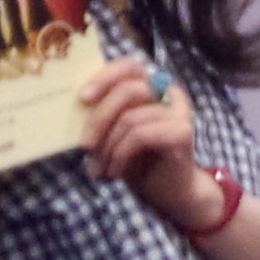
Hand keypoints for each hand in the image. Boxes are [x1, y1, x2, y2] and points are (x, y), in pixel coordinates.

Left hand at [80, 56, 201, 204]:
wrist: (168, 193)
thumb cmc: (138, 160)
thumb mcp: (114, 133)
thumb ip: (105, 114)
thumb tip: (77, 105)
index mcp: (153, 87)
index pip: (130, 66)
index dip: (105, 77)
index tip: (82, 98)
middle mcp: (170, 93)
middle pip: (127, 90)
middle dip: (99, 118)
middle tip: (84, 146)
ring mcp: (179, 111)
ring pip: (130, 118)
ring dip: (108, 147)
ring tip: (99, 169)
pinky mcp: (182, 132)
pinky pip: (140, 136)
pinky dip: (120, 155)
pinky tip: (114, 173)